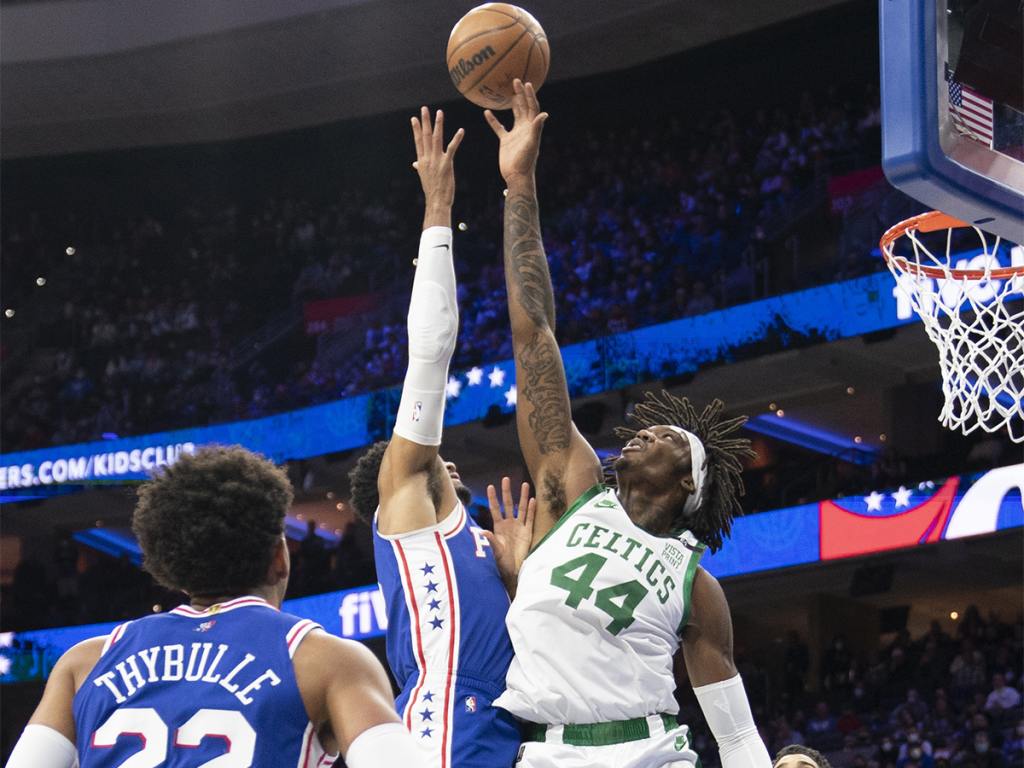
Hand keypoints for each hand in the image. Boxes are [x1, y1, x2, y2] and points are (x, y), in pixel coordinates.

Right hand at [411, 106, 464, 210]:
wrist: (436, 202)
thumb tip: (415, 163)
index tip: (414, 118)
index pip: (418, 141)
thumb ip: (420, 167)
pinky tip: (461, 130)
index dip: (416, 129)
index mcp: (422, 161)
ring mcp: (436, 161)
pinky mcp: (446, 164)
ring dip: (438, 125)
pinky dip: (456, 139)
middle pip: (425, 136)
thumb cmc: (432, 191)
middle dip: (425, 122)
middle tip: (424, 109)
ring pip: (436, 139)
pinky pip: (452, 148)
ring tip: (439, 112)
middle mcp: (427, 159)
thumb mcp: (424, 177)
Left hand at [481, 477, 535, 595]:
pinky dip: (531, 509)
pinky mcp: (528, 532)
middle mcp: (509, 524)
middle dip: (507, 492)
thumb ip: (491, 540)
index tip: (490, 486)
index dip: (493, 498)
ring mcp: (519, 527)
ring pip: (521, 508)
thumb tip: (483, 531)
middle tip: (506, 478)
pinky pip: (530, 518)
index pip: (495, 509)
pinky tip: (533, 499)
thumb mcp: (495, 551)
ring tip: (524, 484)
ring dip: (523, 497)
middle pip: (508, 504)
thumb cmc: (502, 562)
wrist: (514, 570)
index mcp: (498, 527)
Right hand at [484, 80, 547, 184]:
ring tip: (507, 91)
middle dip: (521, 94)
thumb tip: (544, 114)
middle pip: (523, 107)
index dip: (530, 95)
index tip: (526, 83)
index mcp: (531, 127)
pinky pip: (498, 128)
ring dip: (511, 103)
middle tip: (516, 80)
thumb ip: (536, 128)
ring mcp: (515, 134)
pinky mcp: (506, 141)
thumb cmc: (525, 161)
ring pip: (513, 115)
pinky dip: (493, 120)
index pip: (532, 107)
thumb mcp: (531, 143)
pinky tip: (486, 112)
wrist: (516, 175)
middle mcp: (524, 128)